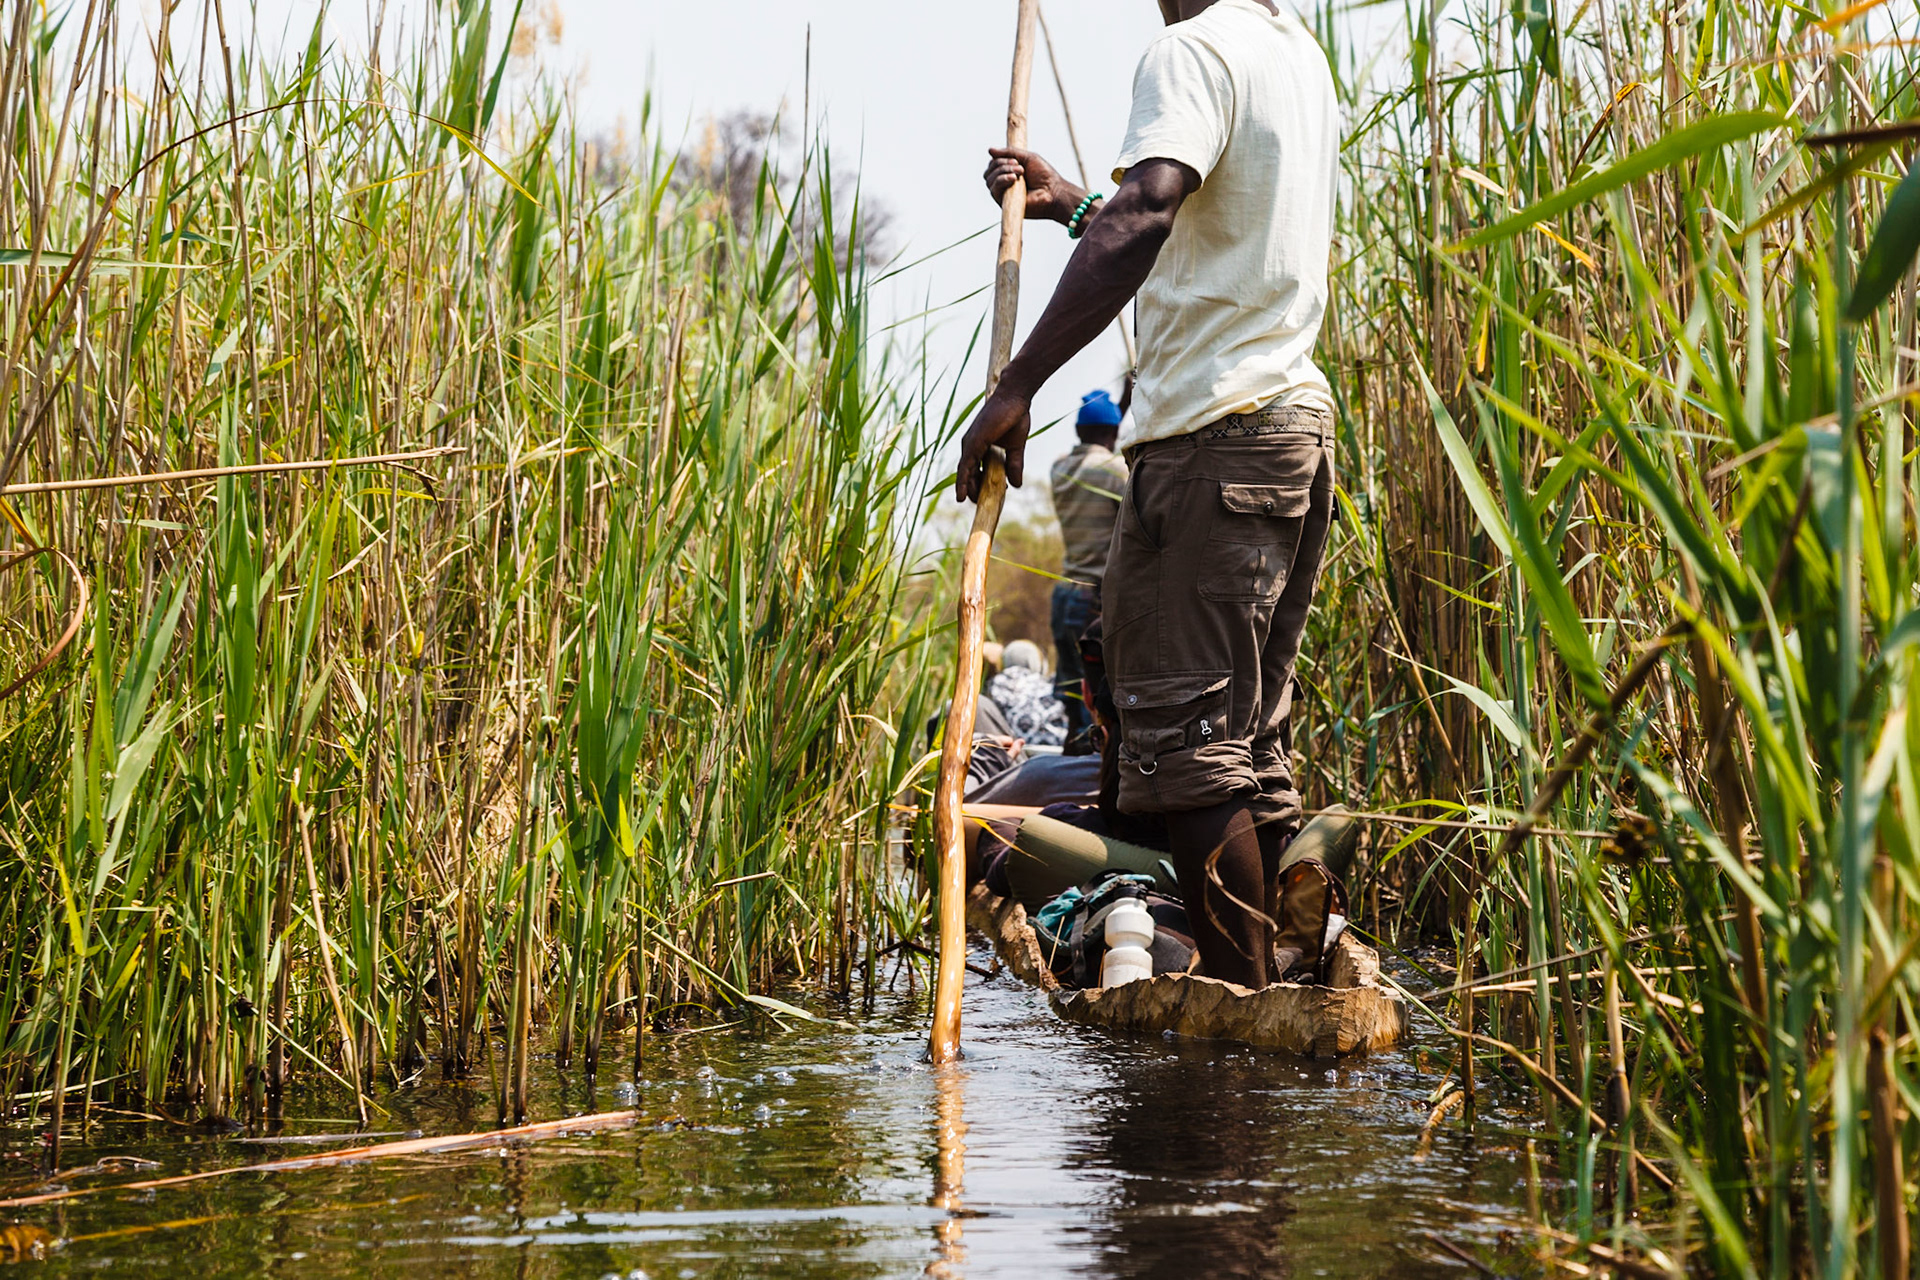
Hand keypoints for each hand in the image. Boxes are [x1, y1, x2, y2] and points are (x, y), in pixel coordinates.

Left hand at [954, 384, 1031, 502]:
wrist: (1015, 397)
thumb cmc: (1015, 417)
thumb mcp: (1016, 447)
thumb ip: (1014, 465)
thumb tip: (1016, 485)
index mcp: (979, 445)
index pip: (974, 470)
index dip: (979, 484)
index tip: (986, 497)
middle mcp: (970, 445)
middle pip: (968, 474)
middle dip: (972, 490)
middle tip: (980, 503)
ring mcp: (970, 444)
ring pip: (965, 473)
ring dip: (967, 489)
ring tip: (970, 503)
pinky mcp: (973, 443)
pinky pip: (966, 467)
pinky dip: (963, 482)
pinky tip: (962, 496)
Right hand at [982, 148, 1084, 223]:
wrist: (1054, 192)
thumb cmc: (1044, 176)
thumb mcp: (1027, 157)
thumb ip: (1009, 153)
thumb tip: (990, 150)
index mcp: (1008, 172)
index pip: (993, 164)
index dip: (999, 159)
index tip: (1016, 160)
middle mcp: (1004, 184)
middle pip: (989, 172)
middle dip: (1002, 165)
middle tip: (1020, 167)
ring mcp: (1004, 194)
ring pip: (990, 180)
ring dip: (1003, 171)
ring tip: (1020, 172)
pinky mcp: (1004, 203)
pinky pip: (994, 190)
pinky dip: (1002, 181)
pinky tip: (1013, 179)